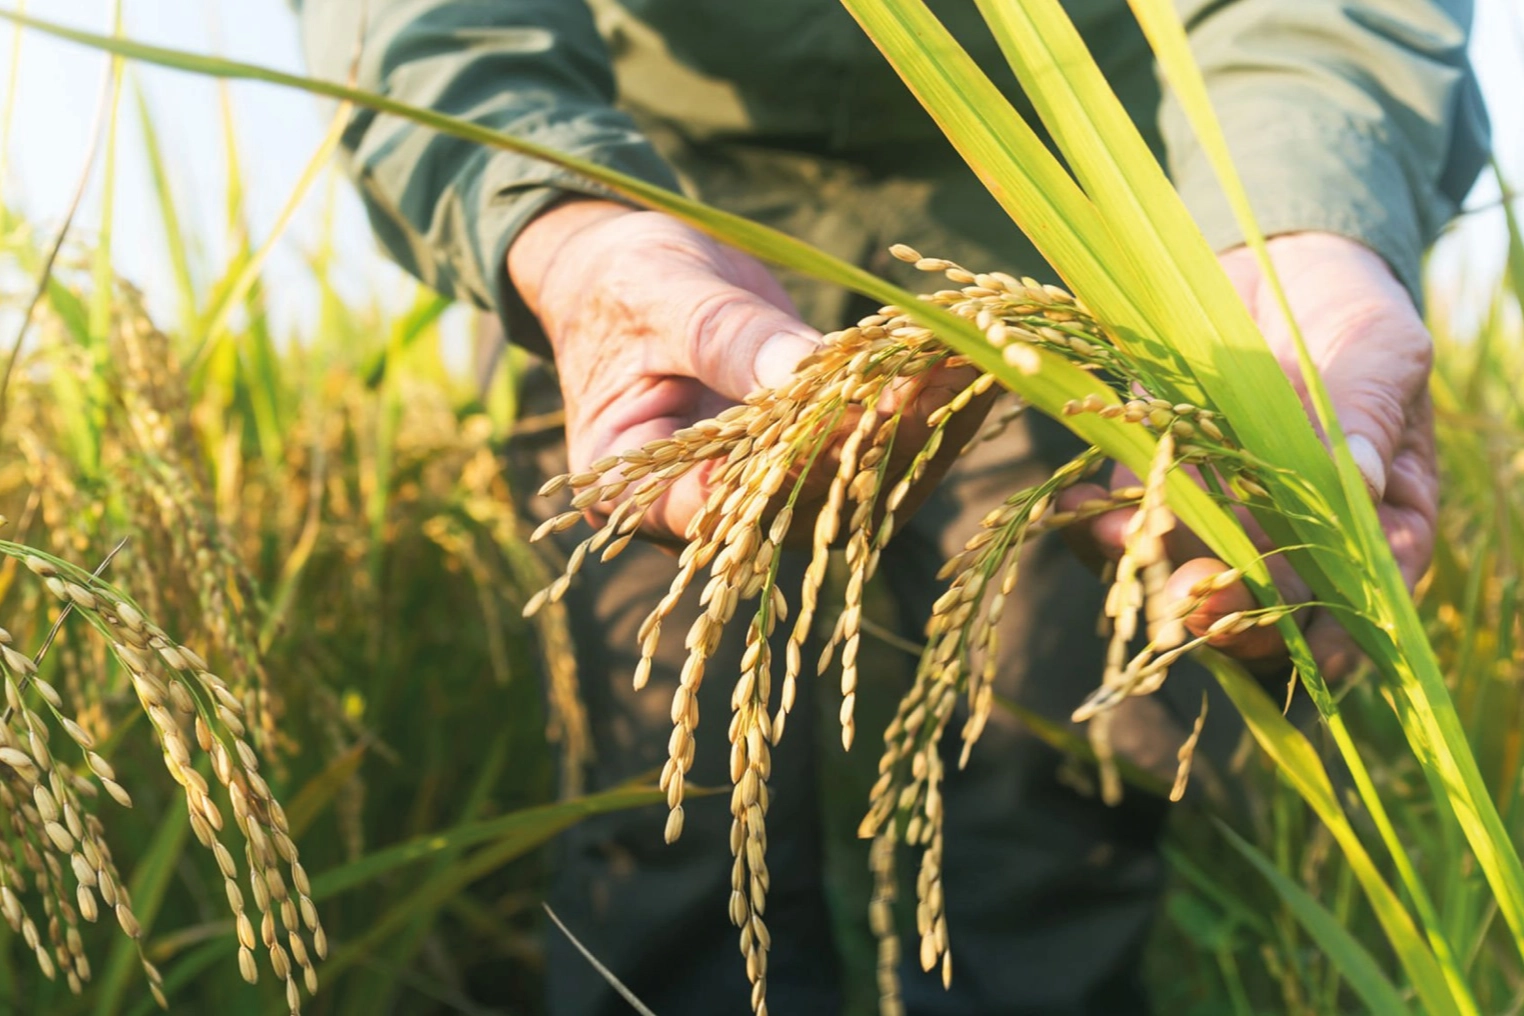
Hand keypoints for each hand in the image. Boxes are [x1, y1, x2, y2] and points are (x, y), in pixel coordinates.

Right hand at [509, 199, 982, 542]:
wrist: (628, 274)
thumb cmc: (620, 283)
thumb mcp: (659, 295)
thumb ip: (724, 338)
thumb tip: (802, 371)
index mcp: (637, 492)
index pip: (719, 507)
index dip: (792, 470)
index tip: (859, 416)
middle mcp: (708, 514)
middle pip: (803, 503)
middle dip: (879, 440)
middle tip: (943, 379)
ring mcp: (767, 493)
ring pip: (855, 487)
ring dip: (921, 427)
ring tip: (975, 362)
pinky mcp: (813, 462)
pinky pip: (873, 450)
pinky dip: (922, 407)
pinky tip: (967, 361)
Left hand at [1061, 232, 1436, 677]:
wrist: (1274, 261)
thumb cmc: (1352, 308)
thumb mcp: (1380, 349)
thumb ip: (1368, 413)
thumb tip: (1362, 482)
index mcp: (1375, 515)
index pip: (1362, 591)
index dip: (1337, 627)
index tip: (1311, 647)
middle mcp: (1296, 529)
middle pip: (1267, 598)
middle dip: (1228, 610)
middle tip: (1192, 602)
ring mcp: (1224, 509)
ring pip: (1190, 566)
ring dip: (1153, 568)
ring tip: (1123, 543)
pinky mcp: (1162, 477)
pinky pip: (1132, 516)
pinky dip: (1101, 522)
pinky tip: (1078, 508)